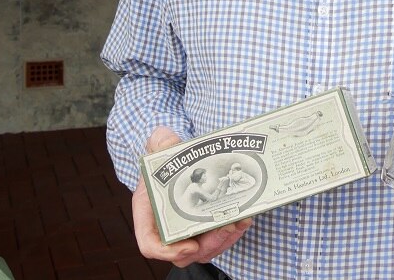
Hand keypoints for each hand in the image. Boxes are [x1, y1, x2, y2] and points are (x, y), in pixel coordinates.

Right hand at [131, 126, 251, 266]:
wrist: (179, 157)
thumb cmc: (165, 156)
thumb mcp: (159, 144)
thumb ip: (160, 141)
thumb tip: (167, 140)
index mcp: (150, 211)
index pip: (151, 244)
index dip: (168, 251)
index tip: (190, 245)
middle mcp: (167, 226)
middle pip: (184, 252)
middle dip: (207, 245)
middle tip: (225, 227)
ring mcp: (187, 228)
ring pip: (204, 249)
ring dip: (224, 240)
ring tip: (238, 222)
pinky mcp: (206, 226)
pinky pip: (218, 240)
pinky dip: (232, 233)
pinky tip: (244, 219)